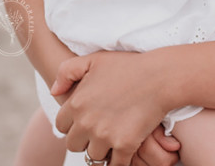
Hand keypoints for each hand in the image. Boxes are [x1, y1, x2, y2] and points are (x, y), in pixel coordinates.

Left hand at [52, 51, 172, 165]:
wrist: (161, 76)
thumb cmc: (129, 66)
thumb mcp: (94, 59)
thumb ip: (67, 72)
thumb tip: (54, 91)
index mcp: (76, 103)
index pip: (61, 126)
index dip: (73, 124)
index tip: (86, 121)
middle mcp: (86, 122)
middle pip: (74, 145)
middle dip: (84, 139)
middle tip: (99, 131)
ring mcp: (105, 136)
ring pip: (94, 156)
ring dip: (102, 150)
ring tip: (113, 140)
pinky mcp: (125, 145)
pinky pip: (116, 164)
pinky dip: (119, 161)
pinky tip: (124, 153)